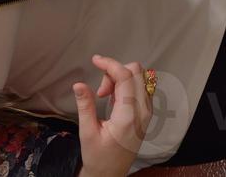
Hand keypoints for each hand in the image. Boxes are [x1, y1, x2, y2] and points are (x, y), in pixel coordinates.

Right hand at [74, 55, 152, 176]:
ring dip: (121, 78)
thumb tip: (78, 84)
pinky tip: (113, 99)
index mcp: (128, 116)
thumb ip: (85, 106)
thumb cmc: (98, 157)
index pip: (125, 77)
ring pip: (140, 77)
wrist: (111, 174)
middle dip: (115, 72)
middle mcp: (143, 111)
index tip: (95, 60)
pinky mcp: (147, 113)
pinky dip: (126, 85)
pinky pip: (141, 87)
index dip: (110, 64)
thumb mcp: (87, 133)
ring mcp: (147, 111)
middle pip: (136, 71)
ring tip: (104, 96)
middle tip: (99, 91)